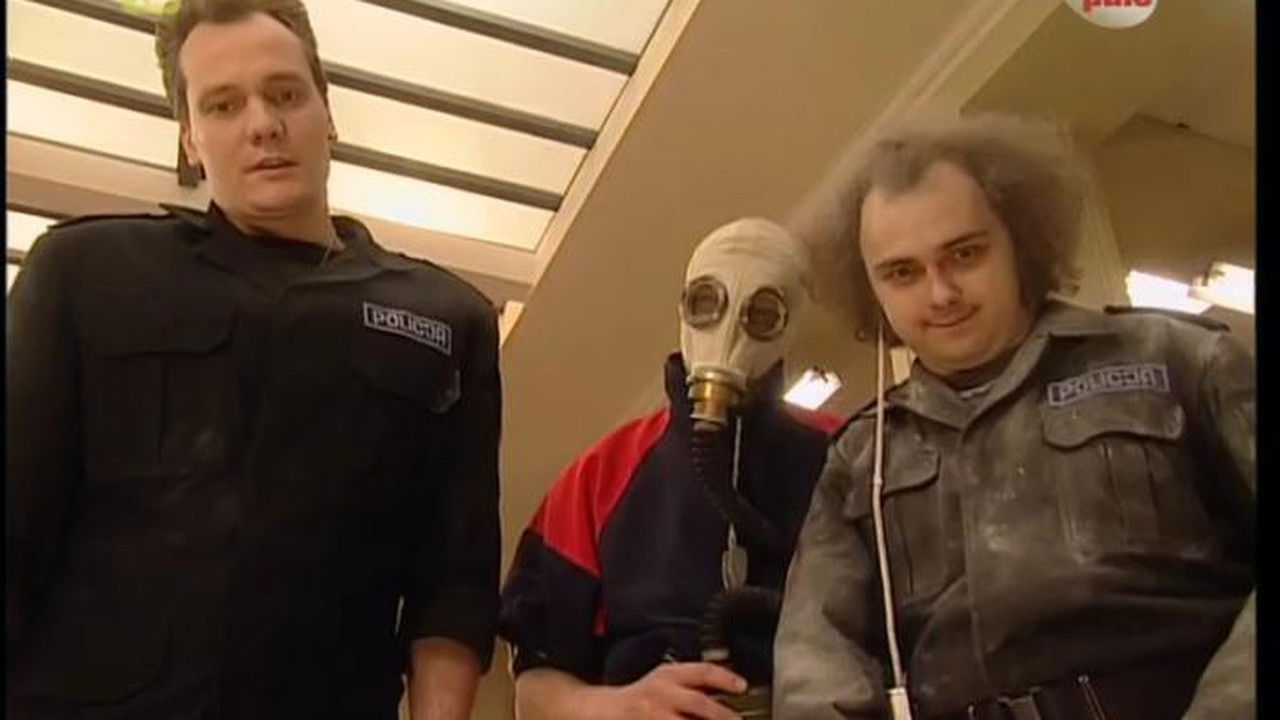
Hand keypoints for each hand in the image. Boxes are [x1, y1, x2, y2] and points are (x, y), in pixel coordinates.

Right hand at [604, 662, 747, 719]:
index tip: (742, 686)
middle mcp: (661, 693)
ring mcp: (653, 715)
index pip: (701, 671)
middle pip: (698, 702)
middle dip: (722, 715)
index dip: (724, 677)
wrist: (608, 710)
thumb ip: (691, 684)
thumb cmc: (644, 696)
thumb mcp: (665, 680)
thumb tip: (728, 692)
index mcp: (668, 676)